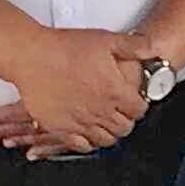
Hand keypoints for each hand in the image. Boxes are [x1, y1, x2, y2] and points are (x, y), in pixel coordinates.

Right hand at [12, 27, 148, 153]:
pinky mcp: (60, 128)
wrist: (31, 56)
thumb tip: (152, 49)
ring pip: (105, 140)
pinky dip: (87, 143)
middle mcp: (100, 110)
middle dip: (126, 121)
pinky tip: (87, 135)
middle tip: (122, 115)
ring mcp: (80, 122)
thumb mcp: (106, 40)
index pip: (139, 110)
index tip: (135, 103)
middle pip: (124, 128)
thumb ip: (133, 46)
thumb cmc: (65, 47)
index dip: (139, 106)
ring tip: (106, 125)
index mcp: (115, 91)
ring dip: (109, 134)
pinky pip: (80, 146)